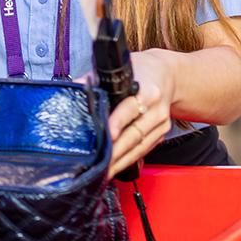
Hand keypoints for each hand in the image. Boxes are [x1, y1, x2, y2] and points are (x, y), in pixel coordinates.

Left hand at [107, 49, 176, 179]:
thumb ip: (95, 80)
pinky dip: (130, 159)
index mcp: (147, 90)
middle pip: (135, 133)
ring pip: (141, 146)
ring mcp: (161, 123)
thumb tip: (74, 89)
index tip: (108, 134)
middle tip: (100, 163)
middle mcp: (156, 109)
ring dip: (122, 160)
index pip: (131, 108)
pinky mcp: (162, 133)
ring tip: (106, 171)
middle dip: (117, 150)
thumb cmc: (140, 71)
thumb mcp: (120, 70)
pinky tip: (117, 165)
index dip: (118, 122)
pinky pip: (145, 149)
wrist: (167, 75)